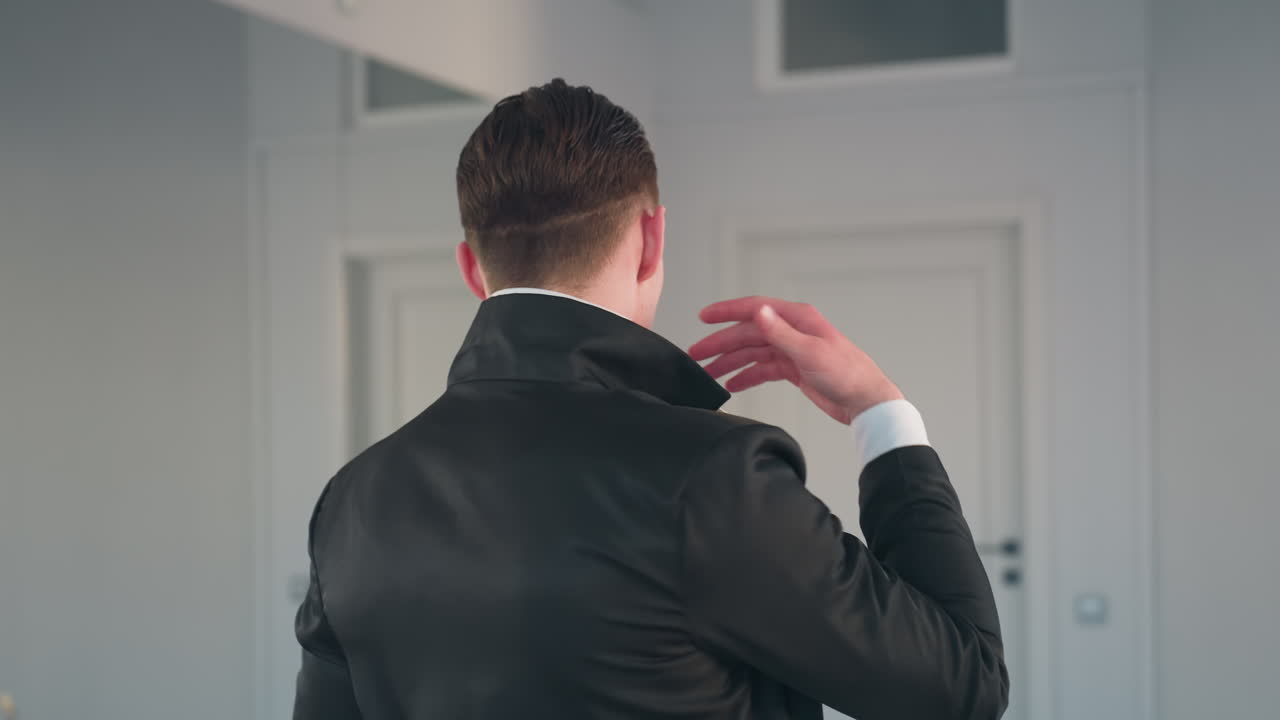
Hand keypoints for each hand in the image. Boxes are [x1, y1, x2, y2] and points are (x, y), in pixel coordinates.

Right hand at [689, 296, 903, 423]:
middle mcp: (793, 331)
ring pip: (753, 352)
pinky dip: (747, 376)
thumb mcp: (810, 352)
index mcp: (797, 319)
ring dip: (730, 362)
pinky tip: (732, 384)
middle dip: (721, 343)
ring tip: (708, 373)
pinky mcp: (794, 369)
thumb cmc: (847, 374)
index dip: (727, 311)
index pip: (755, 309)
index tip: (704, 317)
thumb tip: (759, 312)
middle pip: (749, 333)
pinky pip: (763, 369)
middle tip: (697, 354)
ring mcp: (792, 350)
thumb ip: (781, 333)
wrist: (865, 401)